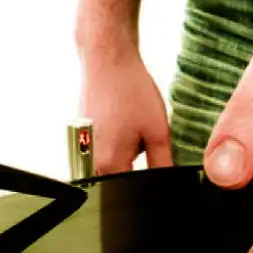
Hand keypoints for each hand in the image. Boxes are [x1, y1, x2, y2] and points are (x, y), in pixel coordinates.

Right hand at [79, 48, 172, 173]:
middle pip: (122, 178)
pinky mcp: (84, 136)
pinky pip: (107, 147)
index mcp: (108, 165)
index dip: (151, 182)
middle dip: (139, 162)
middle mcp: (89, 161)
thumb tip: (169, 184)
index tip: (155, 157)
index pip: (132, 191)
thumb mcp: (158, 132)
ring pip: (115, 162)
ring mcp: (84, 148)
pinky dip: (120, 136)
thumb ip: (162, 164)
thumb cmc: (130, 92)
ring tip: (133, 121)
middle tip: (143, 132)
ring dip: (130, 149)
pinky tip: (125, 117)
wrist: (108, 61)